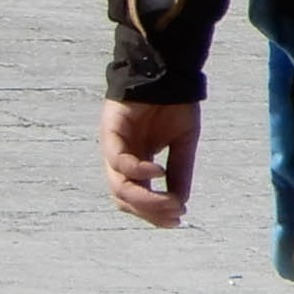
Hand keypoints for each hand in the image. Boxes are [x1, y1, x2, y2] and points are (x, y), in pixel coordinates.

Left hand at [101, 102, 200, 225]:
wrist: (168, 74)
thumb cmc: (174, 106)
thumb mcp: (183, 144)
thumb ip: (180, 172)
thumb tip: (180, 202)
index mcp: (137, 164)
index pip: (136, 199)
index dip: (154, 213)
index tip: (178, 220)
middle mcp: (121, 160)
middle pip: (124, 199)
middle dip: (150, 212)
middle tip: (175, 215)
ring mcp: (113, 147)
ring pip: (118, 186)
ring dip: (144, 199)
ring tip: (170, 202)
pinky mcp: (110, 132)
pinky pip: (119, 160)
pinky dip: (138, 169)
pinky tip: (159, 169)